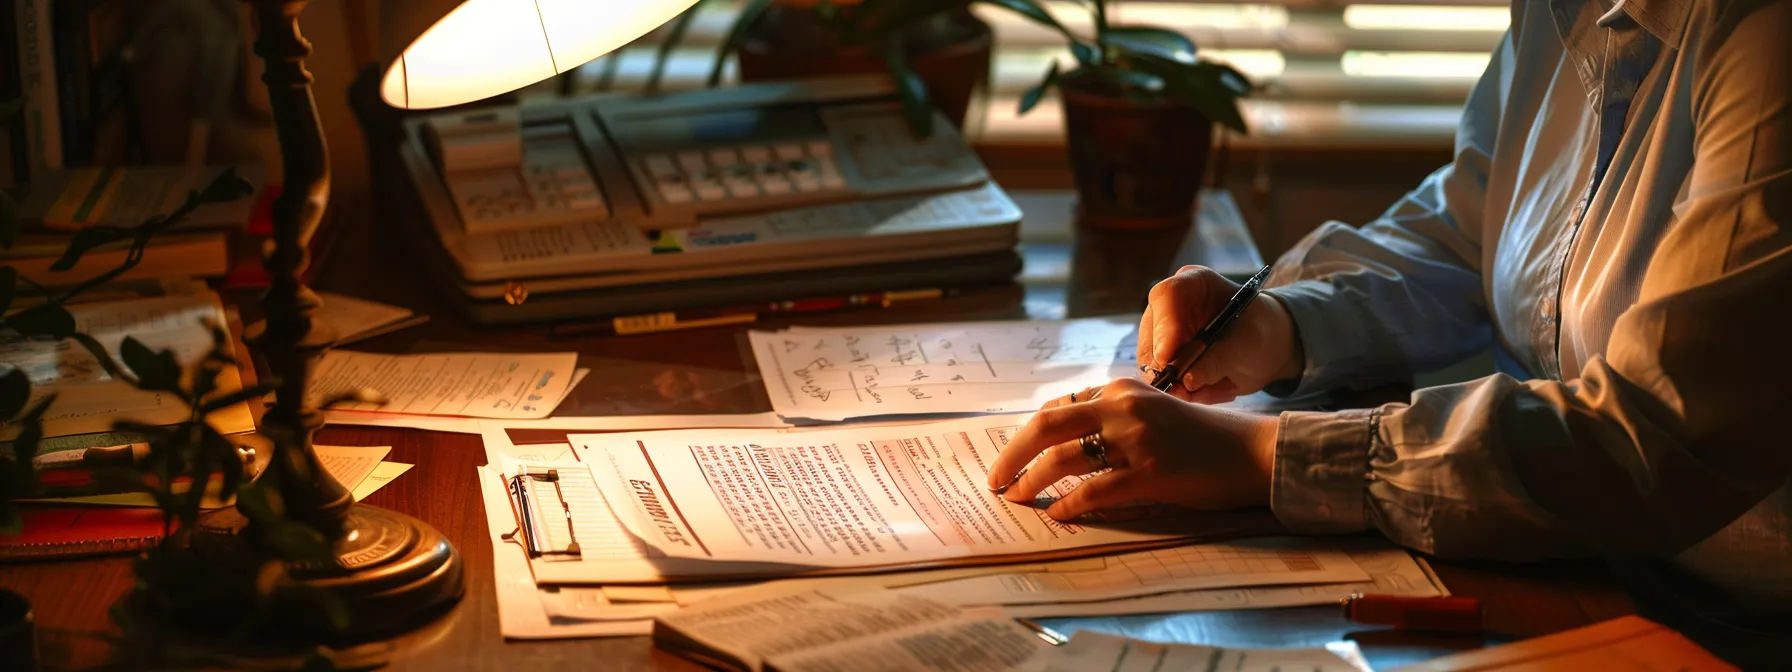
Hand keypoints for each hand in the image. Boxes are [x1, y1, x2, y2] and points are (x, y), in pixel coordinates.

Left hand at [988, 378, 1280, 519]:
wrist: (1251, 453)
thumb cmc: (1201, 439)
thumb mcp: (1151, 414)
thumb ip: (1111, 420)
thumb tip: (1064, 444)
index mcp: (1119, 390)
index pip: (1057, 408)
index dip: (1026, 434)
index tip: (1010, 455)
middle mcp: (1122, 407)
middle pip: (1046, 426)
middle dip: (1011, 454)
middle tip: (994, 479)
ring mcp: (1136, 438)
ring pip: (1062, 458)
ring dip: (1031, 481)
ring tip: (1017, 498)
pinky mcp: (1151, 472)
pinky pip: (1094, 491)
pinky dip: (1069, 505)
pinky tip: (1057, 515)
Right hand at [1140, 266, 1301, 403]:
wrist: (1265, 348)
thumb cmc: (1260, 331)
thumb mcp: (1249, 343)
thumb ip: (1219, 359)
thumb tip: (1187, 380)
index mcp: (1192, 284)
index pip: (1166, 298)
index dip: (1164, 329)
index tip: (1169, 359)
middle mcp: (1168, 307)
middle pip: (1150, 336)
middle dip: (1168, 368)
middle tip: (1189, 390)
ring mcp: (1160, 334)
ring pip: (1151, 365)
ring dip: (1180, 386)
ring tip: (1215, 386)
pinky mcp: (1161, 360)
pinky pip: (1161, 382)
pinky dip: (1185, 393)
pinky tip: (1210, 388)